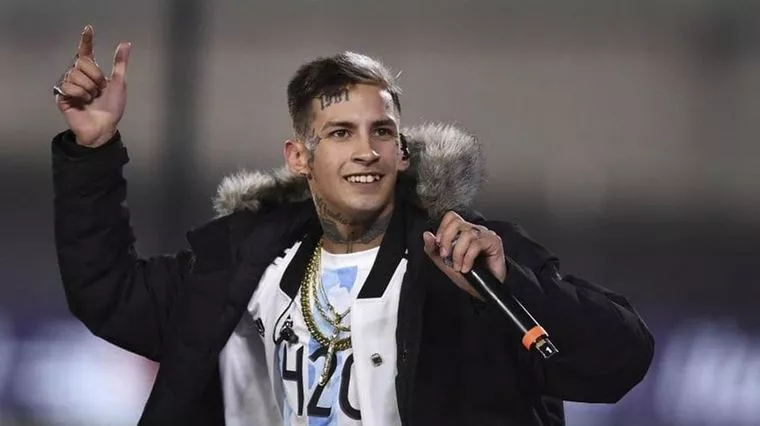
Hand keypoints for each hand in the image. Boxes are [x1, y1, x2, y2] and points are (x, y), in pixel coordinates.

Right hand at [55, 25, 131, 146]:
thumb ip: (119, 64)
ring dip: (89, 88)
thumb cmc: (111, 108)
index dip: (86, 41)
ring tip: (91, 98)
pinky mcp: (61, 95)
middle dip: (96, 77)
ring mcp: (68, 84)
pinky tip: (82, 102)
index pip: (86, 52)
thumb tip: (125, 44)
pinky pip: (69, 85)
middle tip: (99, 91)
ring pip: (75, 74)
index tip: (89, 29)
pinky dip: (80, 94)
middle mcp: (78, 76)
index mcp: (91, 72)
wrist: (104, 127)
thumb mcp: (119, 84)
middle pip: (82, 63)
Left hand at [422, 211, 506, 300]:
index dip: (443, 228)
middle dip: (447, 240)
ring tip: (458, 266)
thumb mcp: (445, 263)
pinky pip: (477, 244)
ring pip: (466, 234)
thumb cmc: (468, 275)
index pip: (451, 217)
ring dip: (458, 253)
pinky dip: (468, 258)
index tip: (439, 244)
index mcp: (462, 232)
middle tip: (446, 255)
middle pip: (457, 223)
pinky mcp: (494, 242)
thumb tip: (427, 235)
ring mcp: (485, 235)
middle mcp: (474, 230)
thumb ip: (434, 250)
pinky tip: (466, 268)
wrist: (483, 290)